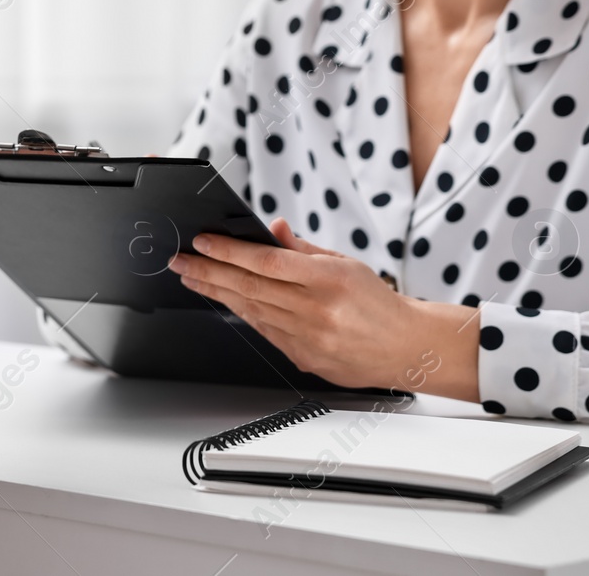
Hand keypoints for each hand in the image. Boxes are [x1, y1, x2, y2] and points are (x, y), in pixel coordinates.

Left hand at [168, 217, 475, 395]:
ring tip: (193, 279)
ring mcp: (309, 338)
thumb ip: (302, 248)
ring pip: (250, 311)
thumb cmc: (378, 302)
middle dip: (208, 272)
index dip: (229, 252)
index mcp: (329, 280)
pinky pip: (264, 332)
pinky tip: (225, 302)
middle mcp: (316, 310)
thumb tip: (272, 228)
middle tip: (181, 261)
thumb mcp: (345, 263)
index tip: (203, 242)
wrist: (407, 348)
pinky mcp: (304, 359)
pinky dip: (242, 315)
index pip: (266, 262)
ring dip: (217, 294)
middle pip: (250, 288)